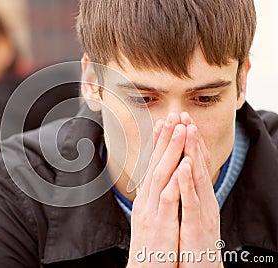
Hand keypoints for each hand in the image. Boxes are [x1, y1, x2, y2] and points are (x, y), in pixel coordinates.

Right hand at [127, 113, 184, 266]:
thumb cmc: (151, 246)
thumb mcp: (151, 219)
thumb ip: (154, 200)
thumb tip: (158, 184)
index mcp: (146, 198)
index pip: (152, 165)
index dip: (159, 144)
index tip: (164, 124)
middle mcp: (146, 200)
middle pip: (155, 163)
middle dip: (164, 138)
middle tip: (172, 116)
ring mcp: (151, 210)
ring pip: (161, 174)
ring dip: (170, 150)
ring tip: (179, 129)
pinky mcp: (159, 223)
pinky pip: (168, 197)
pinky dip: (175, 178)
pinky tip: (183, 163)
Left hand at [177, 113, 221, 266]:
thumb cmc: (191, 240)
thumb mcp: (187, 212)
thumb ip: (184, 193)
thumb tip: (176, 174)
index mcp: (197, 195)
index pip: (191, 163)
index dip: (185, 141)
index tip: (178, 121)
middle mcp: (203, 198)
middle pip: (195, 163)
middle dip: (189, 138)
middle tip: (183, 114)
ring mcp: (202, 211)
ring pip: (197, 177)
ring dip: (191, 152)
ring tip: (187, 130)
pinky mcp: (197, 225)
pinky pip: (191, 201)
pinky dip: (187, 183)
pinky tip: (183, 166)